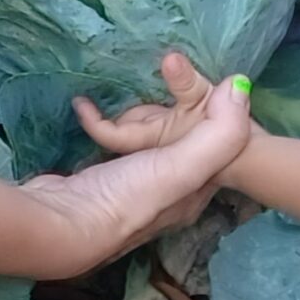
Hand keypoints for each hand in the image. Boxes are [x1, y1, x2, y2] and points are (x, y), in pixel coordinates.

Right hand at [23, 55, 253, 277]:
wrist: (58, 226)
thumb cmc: (127, 198)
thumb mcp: (183, 167)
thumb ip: (218, 132)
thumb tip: (241, 84)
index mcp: (191, 194)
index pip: (215, 147)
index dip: (216, 113)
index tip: (209, 80)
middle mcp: (165, 194)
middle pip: (178, 140)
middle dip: (173, 108)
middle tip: (164, 73)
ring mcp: (129, 187)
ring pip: (145, 141)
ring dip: (140, 114)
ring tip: (131, 88)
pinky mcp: (98, 180)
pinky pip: (112, 142)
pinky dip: (108, 121)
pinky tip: (98, 107)